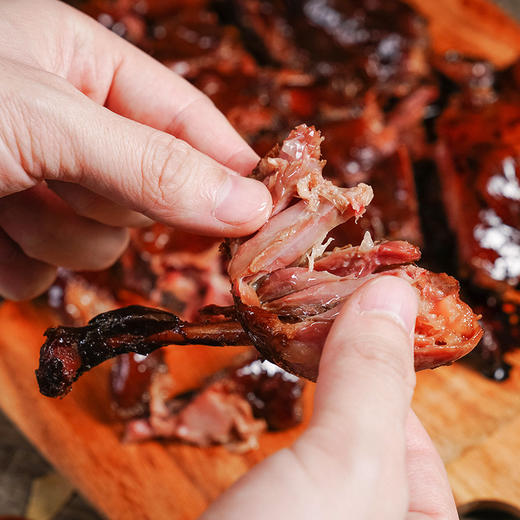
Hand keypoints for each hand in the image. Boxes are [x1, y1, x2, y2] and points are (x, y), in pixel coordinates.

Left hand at [0, 0, 270, 299]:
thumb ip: (152, 166)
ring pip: (100, 241)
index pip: (185, 116)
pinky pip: (50, 272)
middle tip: (59, 182)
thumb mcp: (47, 122)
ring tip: (3, 207)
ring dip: (57, 236)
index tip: (267, 206)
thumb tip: (250, 206)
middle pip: (146, 190)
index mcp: (80, 65)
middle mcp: (66, 125)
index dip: (226, 161)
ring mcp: (38, 184)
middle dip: (108, 201)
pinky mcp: (11, 237)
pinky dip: (21, 267)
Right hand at [202, 276, 457, 519]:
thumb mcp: (347, 467)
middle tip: (324, 313)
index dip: (393, 369)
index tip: (363, 315)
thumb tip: (395, 293)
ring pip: (321, 446)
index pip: (419, 439)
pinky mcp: (263, 518)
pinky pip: (283, 462)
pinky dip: (280, 418)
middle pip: (368, 437)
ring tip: (298, 334)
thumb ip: (371, 381)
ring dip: (310, 387)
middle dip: (346, 372)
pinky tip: (272, 388)